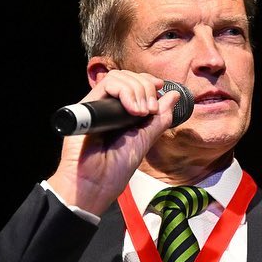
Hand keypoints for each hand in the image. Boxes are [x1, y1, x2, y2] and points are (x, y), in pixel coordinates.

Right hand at [46, 70, 178, 214]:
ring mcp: (97, 106)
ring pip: (118, 77)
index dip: (148, 81)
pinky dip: (125, 92)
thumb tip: (173, 96)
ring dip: (137, 90)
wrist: (95, 184)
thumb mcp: (145, 140)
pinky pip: (106, 84)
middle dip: (146, 87)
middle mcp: (108, 107)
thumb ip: (159, 119)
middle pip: (127, 77)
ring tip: (143, 113)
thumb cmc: (115, 169)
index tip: (161, 87)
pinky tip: (133, 111)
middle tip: (151, 110)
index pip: (134, 83)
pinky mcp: (87, 107)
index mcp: (122, 113)